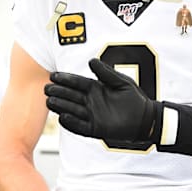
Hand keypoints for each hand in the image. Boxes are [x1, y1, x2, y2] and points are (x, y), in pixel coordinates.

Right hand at [45, 58, 161, 143]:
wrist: (144, 118)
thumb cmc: (133, 98)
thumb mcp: (120, 82)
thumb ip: (106, 73)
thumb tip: (91, 61)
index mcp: (95, 88)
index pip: (77, 83)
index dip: (66, 79)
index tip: (53, 75)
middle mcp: (90, 102)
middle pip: (71, 96)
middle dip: (59, 92)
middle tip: (47, 88)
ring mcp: (91, 116)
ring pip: (72, 110)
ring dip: (61, 106)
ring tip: (50, 101)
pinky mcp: (95, 129)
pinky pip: (80, 126)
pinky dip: (71, 123)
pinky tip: (62, 117)